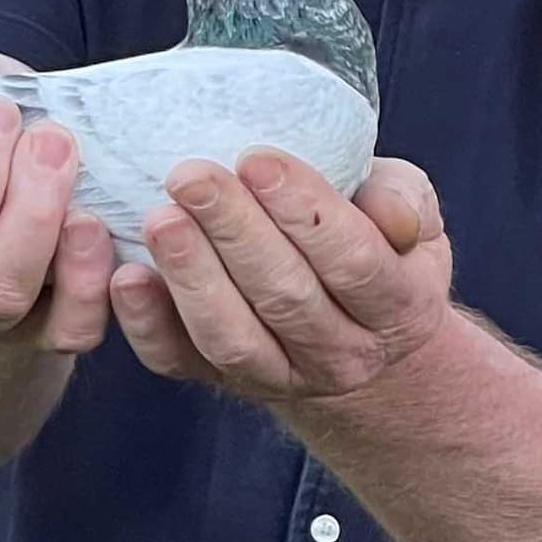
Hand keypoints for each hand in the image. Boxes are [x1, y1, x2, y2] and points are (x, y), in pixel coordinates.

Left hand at [110, 150, 451, 403]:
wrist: (364, 346)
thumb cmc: (380, 250)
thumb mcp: (415, 220)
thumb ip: (404, 200)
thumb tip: (385, 205)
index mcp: (397, 306)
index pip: (352, 261)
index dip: (304, 211)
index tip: (257, 158)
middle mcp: (342, 353)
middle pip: (285, 296)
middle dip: (234, 231)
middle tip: (191, 175)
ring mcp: (281, 376)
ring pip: (233, 337)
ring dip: (192, 276)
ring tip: (159, 218)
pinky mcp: (224, 382)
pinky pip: (182, 362)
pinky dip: (149, 325)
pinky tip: (127, 276)